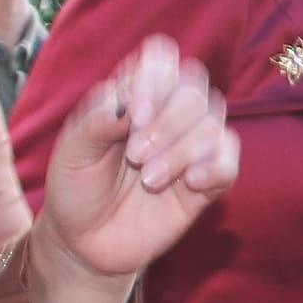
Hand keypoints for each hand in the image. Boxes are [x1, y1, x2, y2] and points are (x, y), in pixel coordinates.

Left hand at [39, 38, 240, 281]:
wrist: (84, 243)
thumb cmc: (75, 189)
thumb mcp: (72, 152)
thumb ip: (98, 120)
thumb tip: (131, 105)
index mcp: (133, 96)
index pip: (162, 59)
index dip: (155, 77)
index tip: (134, 113)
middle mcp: (166, 115)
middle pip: (193, 89)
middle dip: (167, 120)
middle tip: (134, 155)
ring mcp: (189, 149)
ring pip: (213, 124)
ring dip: (183, 150)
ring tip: (149, 180)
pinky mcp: (205, 183)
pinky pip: (229, 161)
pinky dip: (215, 167)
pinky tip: (190, 183)